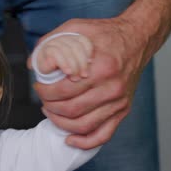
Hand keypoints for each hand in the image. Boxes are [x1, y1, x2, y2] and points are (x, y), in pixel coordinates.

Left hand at [29, 16, 149, 148]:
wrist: (137, 38)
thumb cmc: (105, 34)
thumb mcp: (76, 28)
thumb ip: (51, 42)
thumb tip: (33, 64)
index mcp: (101, 68)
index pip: (63, 90)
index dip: (45, 93)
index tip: (39, 87)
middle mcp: (112, 87)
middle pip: (71, 110)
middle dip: (50, 107)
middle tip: (43, 100)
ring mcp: (119, 101)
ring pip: (83, 125)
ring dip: (61, 123)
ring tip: (51, 113)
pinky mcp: (123, 110)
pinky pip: (103, 134)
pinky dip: (85, 142)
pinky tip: (70, 139)